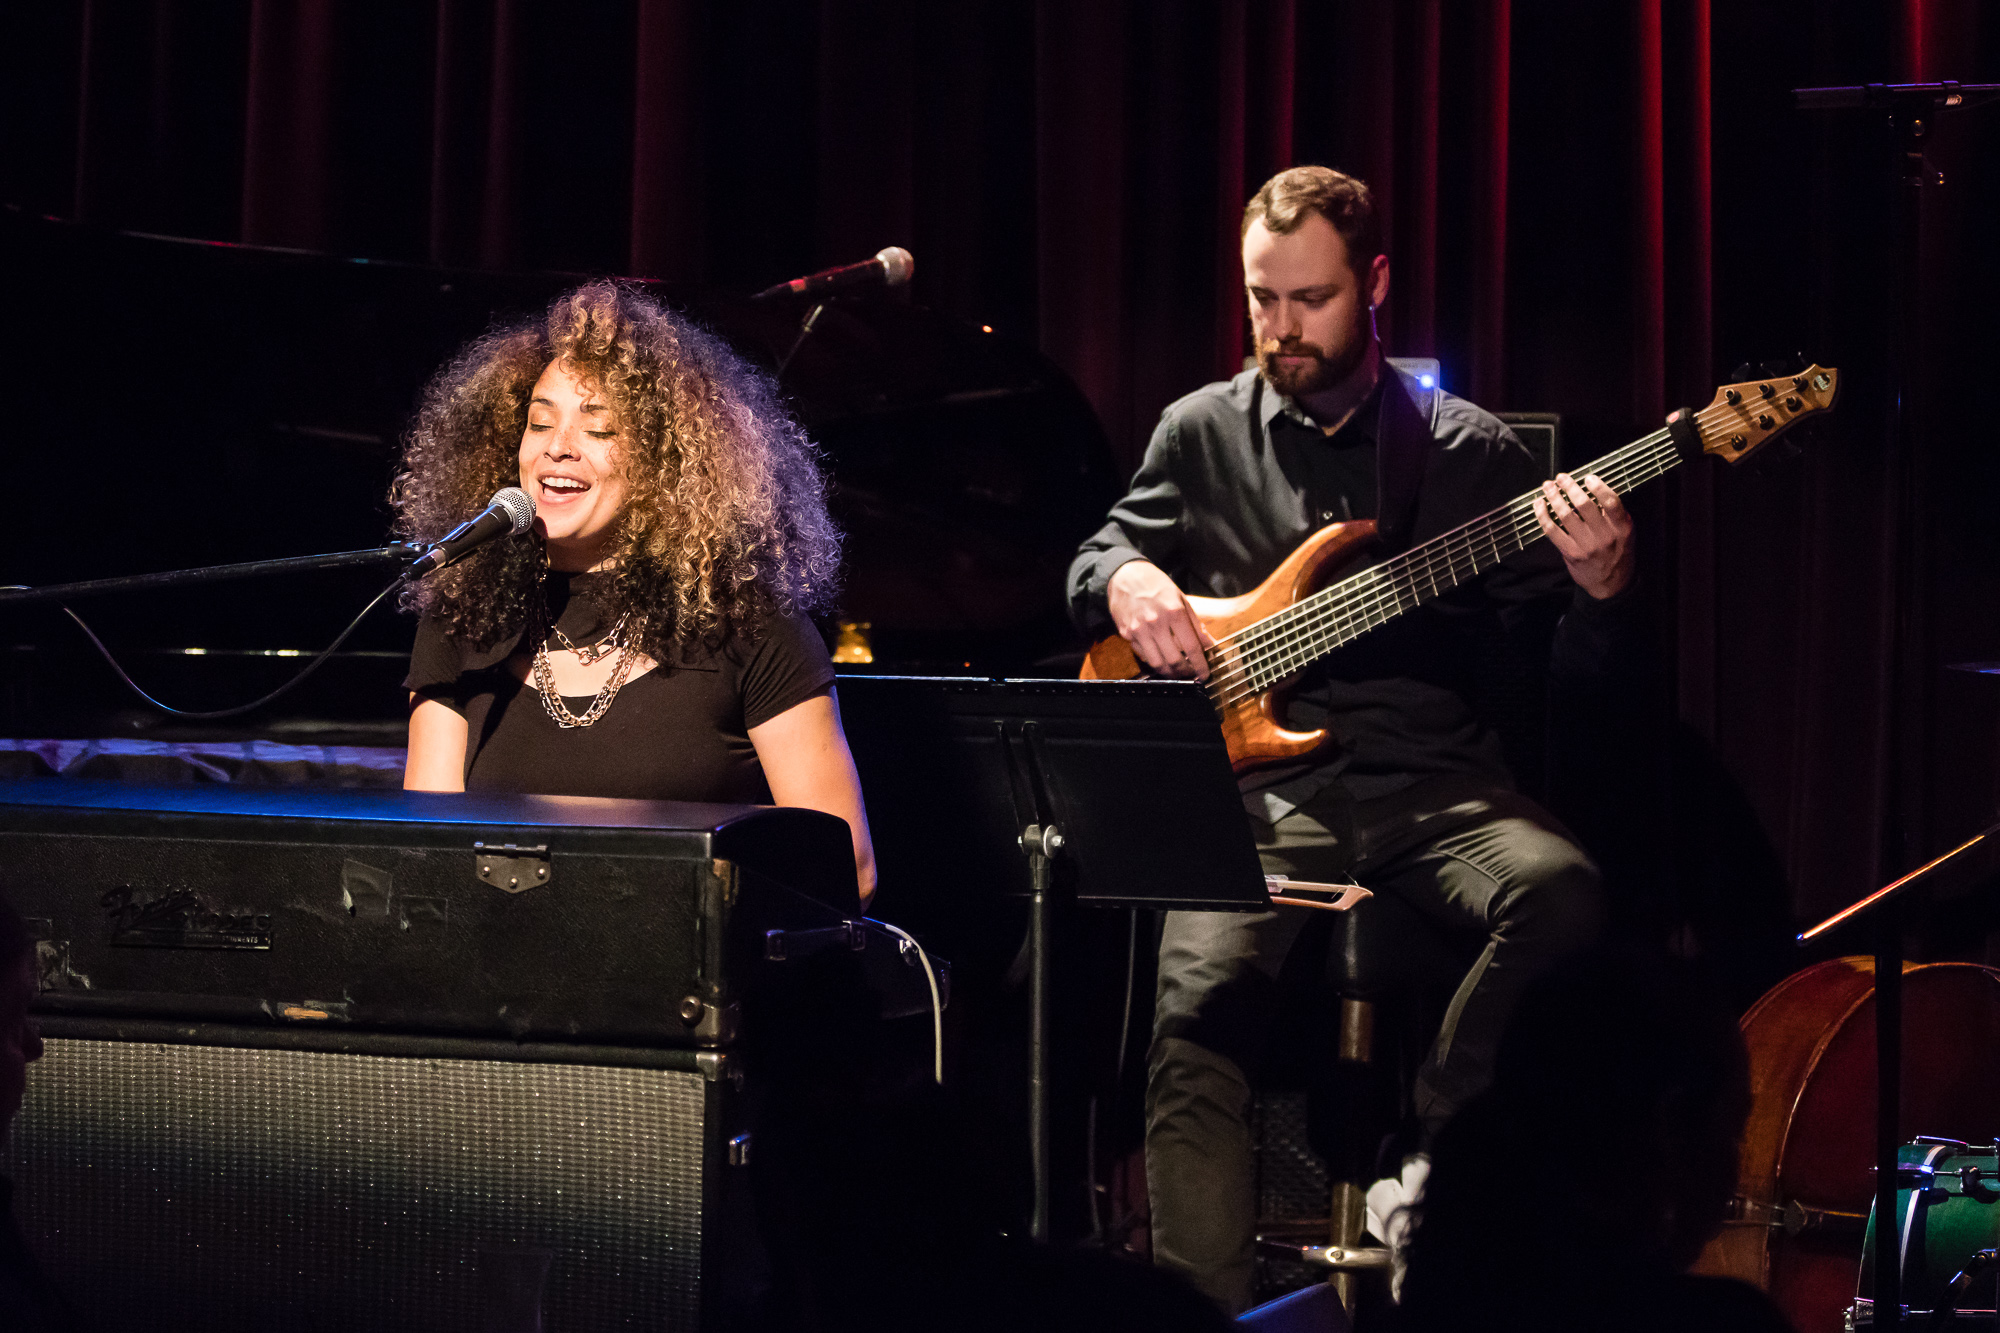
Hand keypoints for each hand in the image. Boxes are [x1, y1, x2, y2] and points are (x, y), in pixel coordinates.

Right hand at [1107, 560, 1214, 679]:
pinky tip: (1161, 660)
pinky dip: (1154, 661)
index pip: (1191, 647)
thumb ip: (1195, 624)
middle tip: (1192, 676)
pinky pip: (1143, 655)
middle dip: (1186, 673)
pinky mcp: (1127, 634)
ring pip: (1157, 663)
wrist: (1126, 576)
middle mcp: (1156, 623)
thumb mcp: (1181, 599)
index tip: (1205, 674)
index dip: (1200, 665)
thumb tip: (1209, 644)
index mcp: (1174, 612)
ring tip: (1178, 673)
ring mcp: (1139, 630)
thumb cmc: (1156, 585)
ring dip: (1170, 673)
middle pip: (1174, 660)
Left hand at [1533, 472, 1633, 599]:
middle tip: (1561, 477)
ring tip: (1548, 486)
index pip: (1611, 503)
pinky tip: (1539, 505)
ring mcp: (1586, 546)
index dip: (1598, 487)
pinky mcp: (1570, 553)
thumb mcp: (1625, 532)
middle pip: (1583, 506)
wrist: (1610, 583)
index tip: (1587, 477)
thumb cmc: (1618, 552)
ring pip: (1565, 515)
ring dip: (1554, 497)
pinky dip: (1543, 515)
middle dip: (1569, 487)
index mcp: (1622, 527)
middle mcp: (1604, 536)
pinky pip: (1552, 531)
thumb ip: (1614, 513)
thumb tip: (1593, 489)